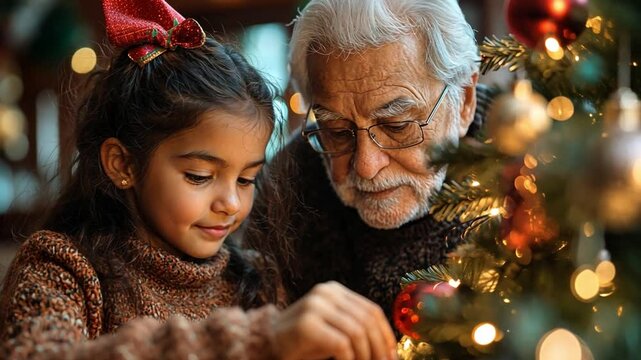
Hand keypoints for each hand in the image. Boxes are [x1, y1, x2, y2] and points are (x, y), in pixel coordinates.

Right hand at [271, 281, 396, 359]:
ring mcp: (315, 306)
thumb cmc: (304, 343)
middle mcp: (326, 293)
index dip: (386, 335)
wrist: (266, 344)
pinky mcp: (307, 323)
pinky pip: (342, 343)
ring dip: (366, 356)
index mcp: (335, 291)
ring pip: (357, 332)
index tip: (393, 356)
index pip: (371, 310)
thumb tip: (389, 349)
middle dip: (380, 348)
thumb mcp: (334, 330)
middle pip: (367, 320)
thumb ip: (356, 329)